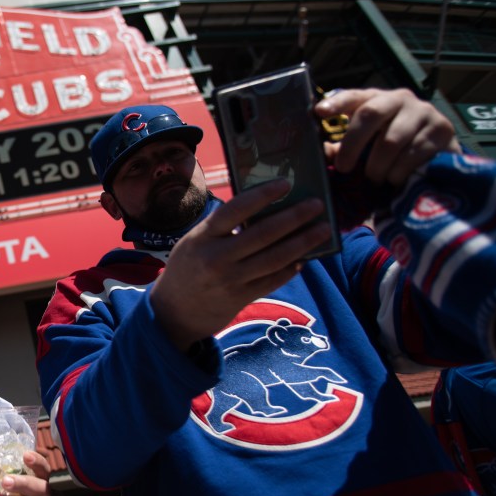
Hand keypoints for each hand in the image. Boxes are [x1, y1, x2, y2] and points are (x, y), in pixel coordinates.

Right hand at [150, 179, 331, 351]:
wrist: (172, 312)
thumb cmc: (186, 268)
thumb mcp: (194, 241)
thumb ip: (221, 227)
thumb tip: (262, 208)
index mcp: (202, 237)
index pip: (236, 209)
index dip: (262, 195)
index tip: (285, 184)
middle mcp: (216, 258)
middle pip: (263, 234)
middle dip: (294, 217)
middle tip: (316, 204)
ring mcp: (230, 280)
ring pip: (275, 258)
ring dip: (303, 242)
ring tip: (322, 230)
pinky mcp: (241, 298)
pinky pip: (273, 280)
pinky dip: (291, 268)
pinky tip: (304, 258)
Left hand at [314, 88, 460, 186]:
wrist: (438, 154)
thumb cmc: (392, 150)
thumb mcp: (367, 145)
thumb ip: (345, 147)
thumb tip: (325, 153)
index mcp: (377, 99)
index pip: (355, 96)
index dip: (337, 103)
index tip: (320, 112)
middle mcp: (401, 99)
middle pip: (370, 113)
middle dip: (352, 145)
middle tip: (344, 168)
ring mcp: (424, 112)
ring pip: (390, 141)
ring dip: (378, 166)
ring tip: (375, 178)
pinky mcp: (443, 129)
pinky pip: (413, 154)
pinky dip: (398, 172)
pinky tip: (396, 178)